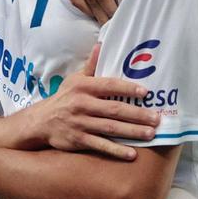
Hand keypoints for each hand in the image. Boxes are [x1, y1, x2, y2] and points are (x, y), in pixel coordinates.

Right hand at [10, 45, 153, 158]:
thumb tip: (102, 44)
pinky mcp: (78, 140)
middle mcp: (82, 104)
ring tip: (150, 134)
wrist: (41, 122)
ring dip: (132, 132)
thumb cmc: (63, 98)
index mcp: (83, 87)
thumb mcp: (74, 79)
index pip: (109, 85)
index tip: (146, 93)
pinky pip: (100, 145)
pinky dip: (116, 150)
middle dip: (137, 114)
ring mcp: (80, 123)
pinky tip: (131, 154)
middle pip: (114, 109)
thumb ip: (91, 66)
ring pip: (110, 128)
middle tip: (157, 118)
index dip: (128, 88)